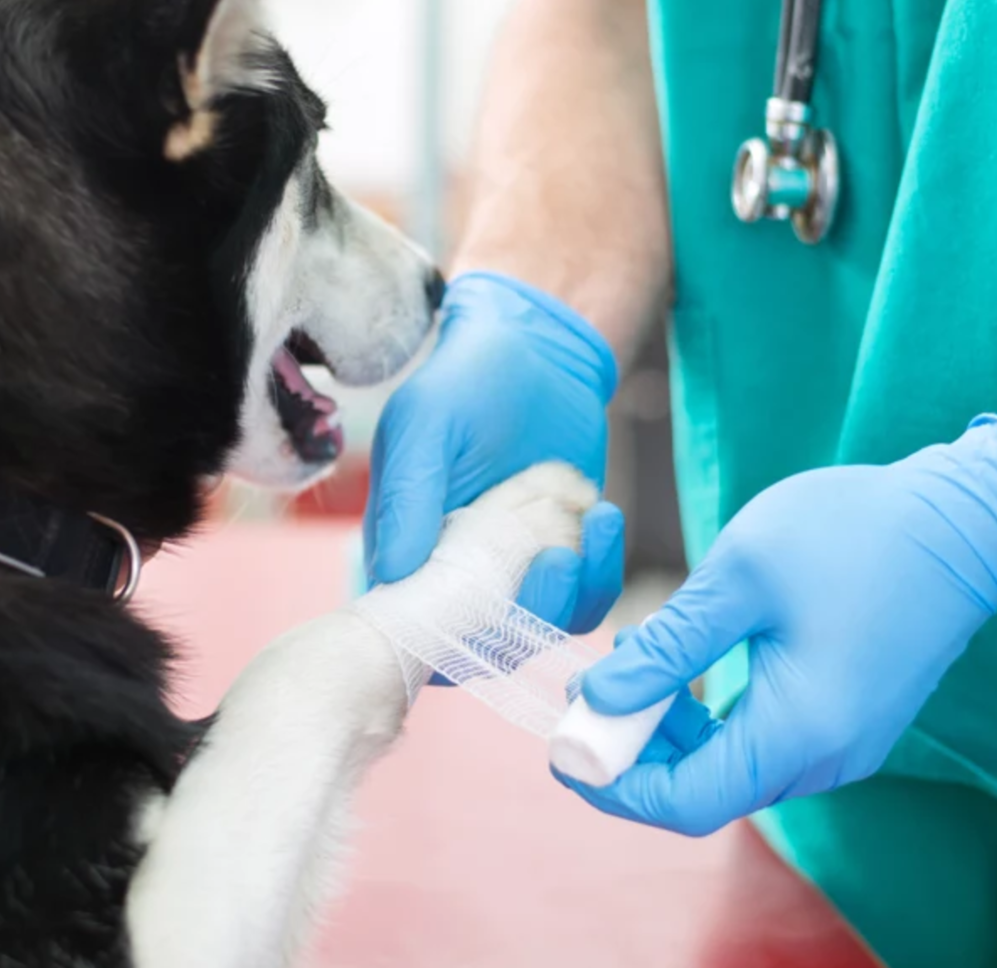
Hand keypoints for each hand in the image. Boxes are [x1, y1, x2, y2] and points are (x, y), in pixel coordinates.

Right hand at [365, 272, 622, 637]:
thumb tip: (394, 574)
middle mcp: (455, 578)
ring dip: (575, 588)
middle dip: (531, 612)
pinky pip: (586, 599)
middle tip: (557, 555)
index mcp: (403, 554)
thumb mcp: (424, 424)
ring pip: (544, 628)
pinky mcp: (564, 562)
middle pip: (488, 645)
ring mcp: (513, 575)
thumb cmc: (463, 380)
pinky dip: (601, 569)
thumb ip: (406, 496)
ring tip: (590, 515)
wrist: (535, 350)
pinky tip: (602, 514)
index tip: (491, 608)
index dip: (448, 643)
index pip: (414, 632)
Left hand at [557, 415, 996, 835]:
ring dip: (667, 730)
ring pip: (728, 768)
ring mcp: (840, 744)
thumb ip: (667, 649)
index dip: (614, 784)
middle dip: (633, 752)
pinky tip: (676, 662)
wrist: (964, 522)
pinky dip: (706, 716)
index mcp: (799, 732)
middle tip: (584, 693)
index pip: (685, 802)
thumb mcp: (740, 579)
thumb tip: (597, 698)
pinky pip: (758, 743)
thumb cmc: (854, 535)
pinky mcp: (843, 721)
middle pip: (703, 790)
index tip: (564, 744)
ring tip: (628, 662)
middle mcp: (825, 757)